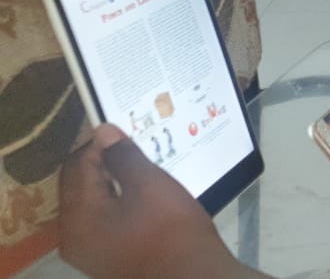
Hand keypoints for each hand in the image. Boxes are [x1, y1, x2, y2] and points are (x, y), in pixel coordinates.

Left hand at [59, 125, 263, 278]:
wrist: (195, 278)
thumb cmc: (172, 230)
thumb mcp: (150, 185)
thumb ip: (123, 156)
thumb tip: (103, 131)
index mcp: (77, 218)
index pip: (77, 166)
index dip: (99, 143)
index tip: (126, 127)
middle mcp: (73, 236)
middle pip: (79, 185)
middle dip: (102, 161)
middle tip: (133, 142)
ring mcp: (90, 251)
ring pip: (91, 202)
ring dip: (110, 180)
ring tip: (139, 164)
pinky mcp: (108, 257)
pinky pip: (103, 219)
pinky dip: (116, 200)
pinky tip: (140, 192)